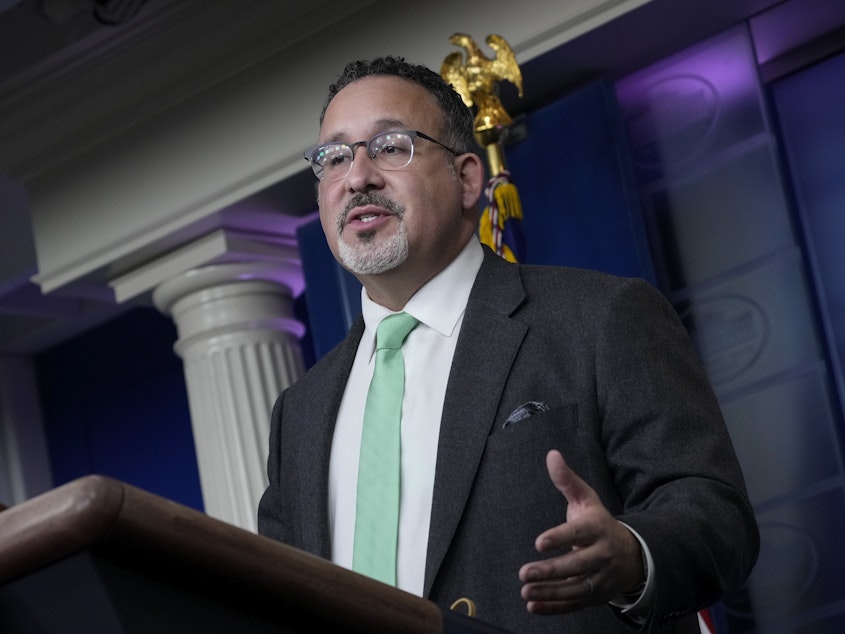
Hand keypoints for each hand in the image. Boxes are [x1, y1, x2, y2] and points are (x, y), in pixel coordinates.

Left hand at [518, 450, 643, 613]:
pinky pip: (574, 604)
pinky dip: (554, 608)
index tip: (539, 542)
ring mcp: (599, 578)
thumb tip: (552, 454)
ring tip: (526, 590)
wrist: (633, 555)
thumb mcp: (587, 499)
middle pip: (576, 565)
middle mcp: (600, 555)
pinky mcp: (594, 596)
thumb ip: (567, 480)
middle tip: (524, 572)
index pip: (578, 533)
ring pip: (574, 588)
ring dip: (549, 592)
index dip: (559, 538)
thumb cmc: (600, 523)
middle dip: (550, 570)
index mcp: (597, 528)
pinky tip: (533, 606)